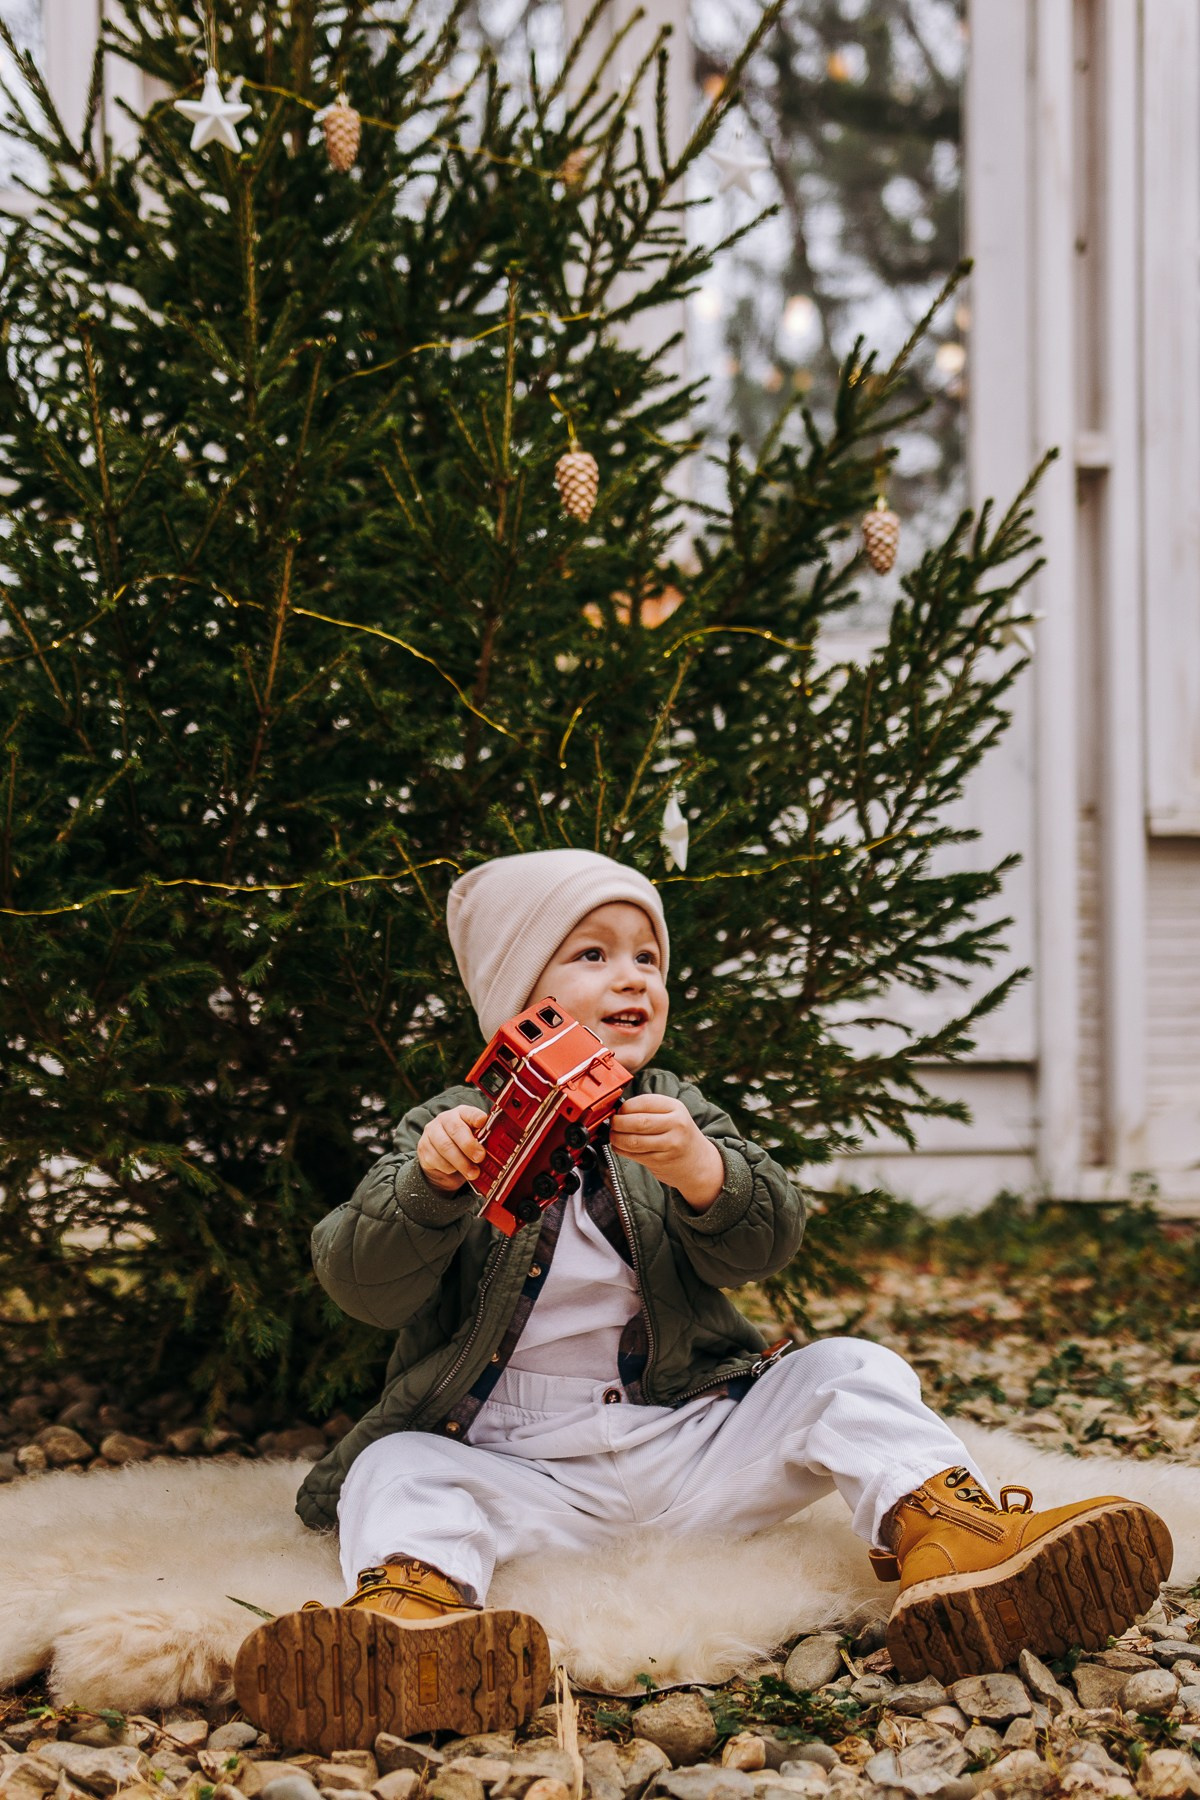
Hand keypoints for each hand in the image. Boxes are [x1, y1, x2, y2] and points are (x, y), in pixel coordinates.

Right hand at [417, 1104, 488, 1193]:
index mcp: (461, 1113)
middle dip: (469, 1145)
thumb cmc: (462, 1145)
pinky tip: (456, 1170)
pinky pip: (437, 1160)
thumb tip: (496, 1147)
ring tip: (473, 1173)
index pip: (469, 1112)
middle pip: (456, 1130)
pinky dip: (449, 1168)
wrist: (440, 1158)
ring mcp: (431, 1133)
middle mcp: (444, 1119)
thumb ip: (482, 1139)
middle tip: (480, 1157)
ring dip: (462, 1163)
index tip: (482, 1122)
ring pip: (446, 1148)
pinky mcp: (423, 1148)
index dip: (476, 1117)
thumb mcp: (474, 1139)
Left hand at [608, 1095, 724, 1209]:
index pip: (644, 1102)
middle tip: (612, 1124)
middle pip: (638, 1122)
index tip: (618, 1111)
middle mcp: (676, 1125)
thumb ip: (649, 1109)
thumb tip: (617, 1109)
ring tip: (613, 1136)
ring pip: (634, 1141)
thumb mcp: (672, 1114)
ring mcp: (670, 1144)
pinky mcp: (661, 1161)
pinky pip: (635, 1155)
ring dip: (617, 1138)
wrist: (698, 1162)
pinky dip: (621, 1150)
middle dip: (618, 1123)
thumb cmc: (678, 1134)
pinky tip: (619, 1147)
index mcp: (676, 1107)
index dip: (626, 1107)